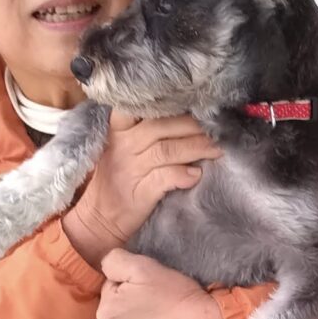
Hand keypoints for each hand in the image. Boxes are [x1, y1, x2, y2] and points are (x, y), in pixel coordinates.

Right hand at [62, 111, 218, 264]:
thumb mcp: (122, 148)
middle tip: (217, 128)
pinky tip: (197, 175)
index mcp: (118, 130)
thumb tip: (188, 115)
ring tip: (217, 149)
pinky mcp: (141, 191)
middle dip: (194, 125)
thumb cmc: (117, 179)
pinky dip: (185, 175)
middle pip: (162, 125)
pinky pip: (168, 177)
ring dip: (197, 147)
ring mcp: (132, 168)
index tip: (190, 100)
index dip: (165, 100)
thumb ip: (145, 130)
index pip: (137, 105)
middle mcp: (124, 145)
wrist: (100, 218)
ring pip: (169, 149)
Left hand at [97, 248, 229, 318]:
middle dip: (129, 308)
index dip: (130, 285)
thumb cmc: (174, 296)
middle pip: (115, 314)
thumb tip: (105, 267)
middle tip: (156, 304)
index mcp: (105, 310)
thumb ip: (114, 261)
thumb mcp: (142, 266)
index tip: (150, 288)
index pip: (111, 290)